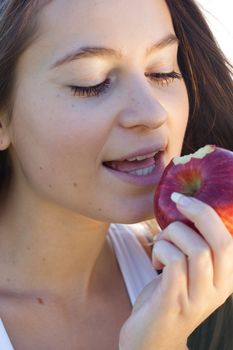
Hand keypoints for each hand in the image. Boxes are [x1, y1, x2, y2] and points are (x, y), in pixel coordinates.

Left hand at [119, 195, 232, 349]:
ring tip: (160, 245)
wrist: (152, 343)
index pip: (229, 241)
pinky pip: (174, 261)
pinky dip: (161, 251)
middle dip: (196, 212)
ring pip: (194, 248)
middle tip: (176, 201)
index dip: (207, 213)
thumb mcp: (189, 275)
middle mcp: (217, 291)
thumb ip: (194, 251)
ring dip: (170, 235)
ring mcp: (197, 298)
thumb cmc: (168, 300)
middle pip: (219, 241)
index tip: (184, 198)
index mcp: (224, 280)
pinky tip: (155, 262)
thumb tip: (184, 214)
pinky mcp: (174, 302)